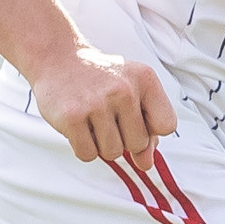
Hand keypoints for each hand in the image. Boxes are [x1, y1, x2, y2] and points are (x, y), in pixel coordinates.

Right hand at [31, 47, 176, 162]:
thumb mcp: (131, 90)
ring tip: (92, 119)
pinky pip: (88, 155)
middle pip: (138, 144)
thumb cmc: (100, 79)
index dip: (152, 131)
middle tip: (107, 117)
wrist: (58, 59)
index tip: (135, 120)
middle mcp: (124, 90)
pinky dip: (83, 147)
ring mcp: (97, 103)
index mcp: (145, 79)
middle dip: (123, 139)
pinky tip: (79, 125)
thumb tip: (146, 164)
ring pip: (113, 153)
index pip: (167, 125)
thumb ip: (146, 127)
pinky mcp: (72, 117)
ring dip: (101, 144)